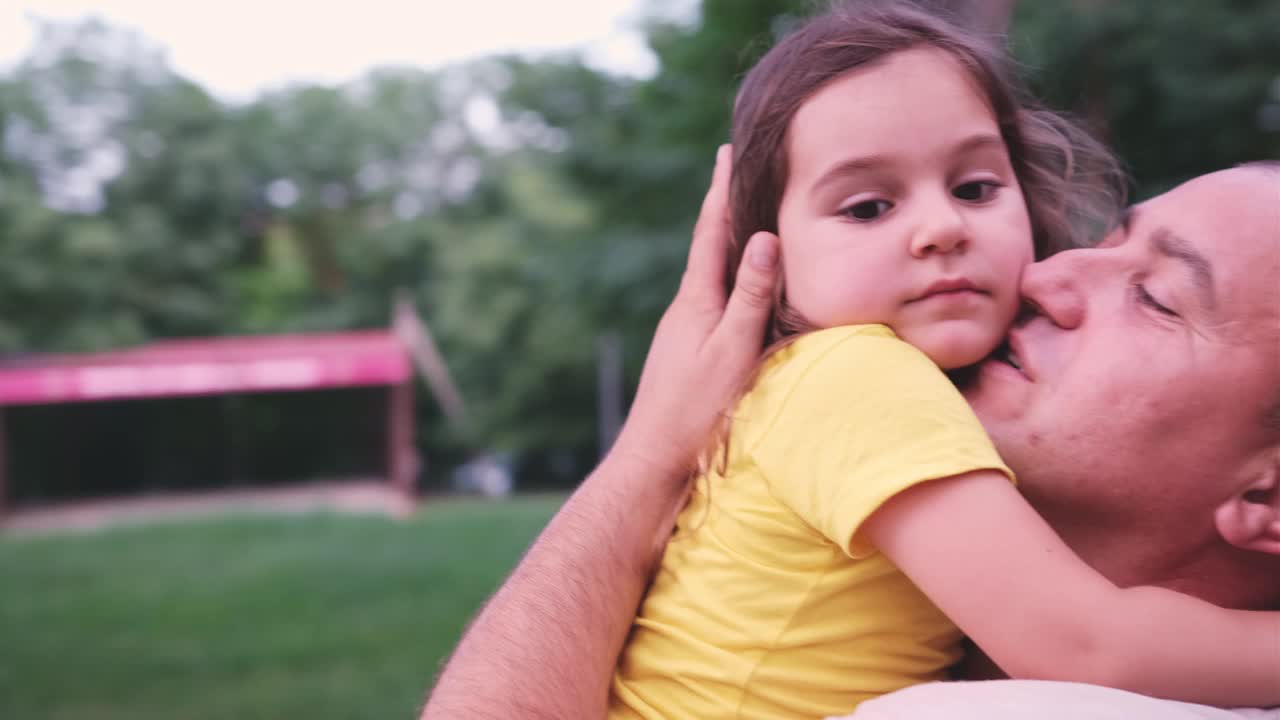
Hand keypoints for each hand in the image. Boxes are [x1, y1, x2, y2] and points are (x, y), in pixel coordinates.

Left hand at [611, 144, 780, 484]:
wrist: (654, 458)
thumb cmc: (695, 409)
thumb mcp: (732, 350)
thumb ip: (750, 296)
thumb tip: (762, 237)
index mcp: (696, 300)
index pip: (711, 232)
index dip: (721, 190)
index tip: (727, 150)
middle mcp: (687, 308)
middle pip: (710, 246)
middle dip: (725, 207)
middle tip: (737, 168)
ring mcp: (686, 330)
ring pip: (713, 274)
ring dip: (728, 242)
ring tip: (745, 216)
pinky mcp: (690, 351)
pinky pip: (716, 300)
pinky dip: (731, 280)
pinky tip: (740, 288)